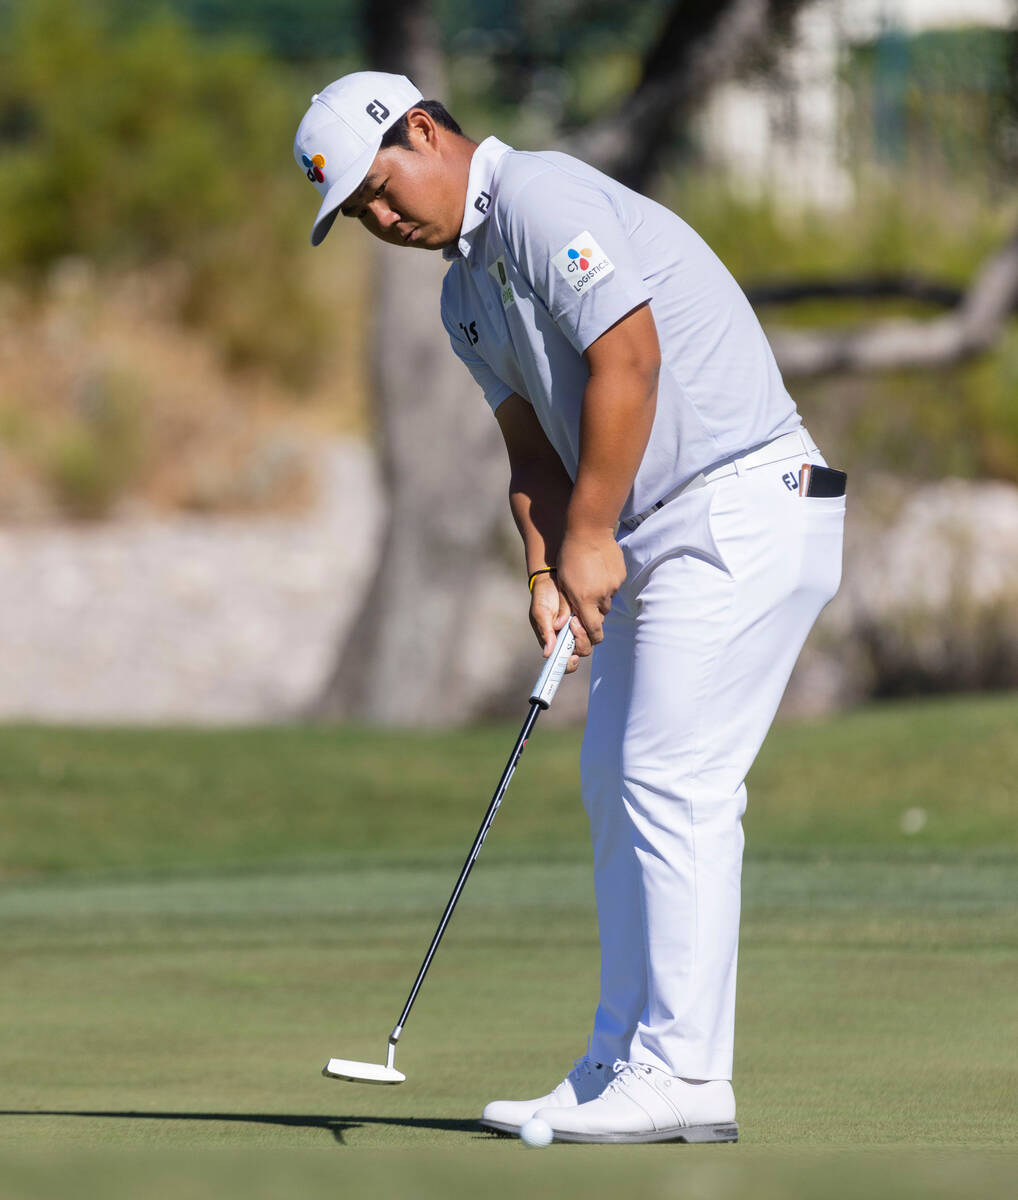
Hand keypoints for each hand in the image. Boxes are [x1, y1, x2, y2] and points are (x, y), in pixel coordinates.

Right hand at [529, 574, 585, 672]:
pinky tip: (580, 609)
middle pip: (582, 650)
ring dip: (585, 629)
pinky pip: (596, 623)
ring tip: (574, 615)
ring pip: (591, 638)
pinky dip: (591, 619)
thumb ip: (545, 631)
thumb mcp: (540, 612)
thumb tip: (547, 653)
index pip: (563, 663)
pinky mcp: (588, 618)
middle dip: (580, 640)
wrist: (552, 578)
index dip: (569, 665)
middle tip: (573, 623)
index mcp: (554, 642)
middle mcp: (568, 638)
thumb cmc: (542, 597)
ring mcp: (579, 628)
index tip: (572, 657)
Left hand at [555, 527, 624, 649]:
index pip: (594, 631)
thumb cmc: (569, 555)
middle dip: (593, 613)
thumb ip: (568, 605)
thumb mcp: (563, 582)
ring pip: (607, 600)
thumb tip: (567, 624)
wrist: (589, 530)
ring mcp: (614, 585)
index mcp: (585, 599)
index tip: (583, 630)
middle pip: (601, 616)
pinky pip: (614, 586)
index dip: (590, 636)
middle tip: (584, 600)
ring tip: (590, 580)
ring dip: (600, 597)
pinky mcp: (621, 575)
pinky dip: (606, 583)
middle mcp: (602, 595)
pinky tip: (598, 570)